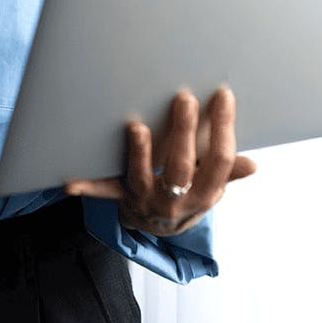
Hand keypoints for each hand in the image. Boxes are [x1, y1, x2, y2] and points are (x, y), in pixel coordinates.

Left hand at [65, 85, 257, 237]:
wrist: (159, 228)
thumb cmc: (189, 192)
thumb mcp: (211, 185)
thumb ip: (227, 171)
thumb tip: (253, 166)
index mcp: (204, 194)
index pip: (220, 161)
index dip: (223, 128)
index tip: (223, 95)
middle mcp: (175, 200)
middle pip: (182, 167)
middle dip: (183, 132)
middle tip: (183, 98)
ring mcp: (146, 199)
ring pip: (141, 177)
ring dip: (138, 153)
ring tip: (136, 128)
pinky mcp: (121, 197)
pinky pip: (103, 191)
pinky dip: (86, 186)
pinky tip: (68, 183)